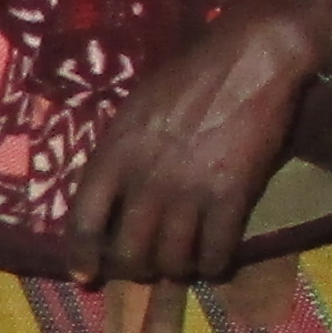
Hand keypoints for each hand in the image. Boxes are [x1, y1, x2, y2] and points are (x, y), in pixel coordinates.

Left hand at [61, 0, 331, 284]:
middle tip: (147, 267)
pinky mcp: (231, 197)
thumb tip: (109, 192)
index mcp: (115, 152)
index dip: (81, 255)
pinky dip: (215, 264)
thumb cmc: (189, 74)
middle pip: (129, 253)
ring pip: (172, 261)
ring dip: (176, 270)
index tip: (85, 274)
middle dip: (135, 269)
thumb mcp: (135, 107)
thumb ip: (120, 151)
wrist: (250, 58)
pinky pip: (217, 252)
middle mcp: (146, 179)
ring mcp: (189, 191)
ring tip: (182, 264)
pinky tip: (216, 260)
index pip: (83, 221)